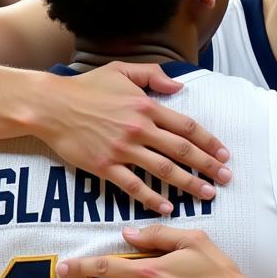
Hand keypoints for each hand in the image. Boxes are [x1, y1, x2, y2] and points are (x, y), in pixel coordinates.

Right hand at [38, 62, 231, 214]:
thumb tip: (178, 86)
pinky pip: (133, 186)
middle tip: (226, 179)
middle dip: (208, 166)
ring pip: (163, 170)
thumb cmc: (86, 87)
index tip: (224, 154)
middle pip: (181, 151)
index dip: (209, 141)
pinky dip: (152, 198)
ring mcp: (122, 149)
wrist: (50, 106)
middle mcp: (139, 128)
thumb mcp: (121, 71)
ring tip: (207, 194)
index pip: (186, 126)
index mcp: (146, 105)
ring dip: (188, 184)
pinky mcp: (104, 166)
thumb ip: (152, 75)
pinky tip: (168, 206)